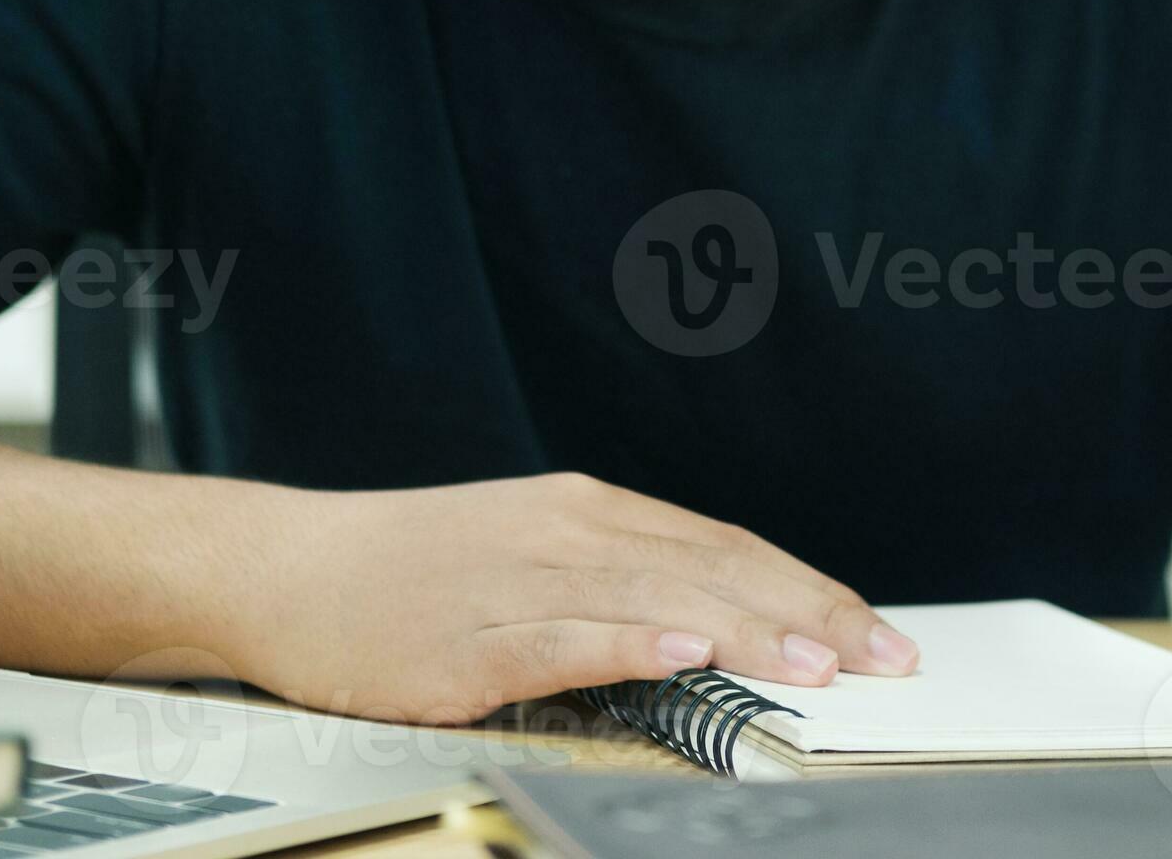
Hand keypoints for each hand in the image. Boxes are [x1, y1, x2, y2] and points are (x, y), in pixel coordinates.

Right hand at [231, 471, 918, 722]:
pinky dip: (628, 637)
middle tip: (887, 658)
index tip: (881, 634)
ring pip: (655, 596)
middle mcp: (567, 532)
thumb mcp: (532, 562)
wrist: (284, 570)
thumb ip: (622, 586)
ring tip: (816, 659)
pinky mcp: (468, 636)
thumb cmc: (411, 576)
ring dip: (744, 626)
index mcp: (590, 513)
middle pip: (712, 567)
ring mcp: (518, 581)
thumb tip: (722, 624)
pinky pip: (563, 636)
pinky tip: (681, 646)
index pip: (728, 547)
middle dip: (810, 613)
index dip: (811, 589)